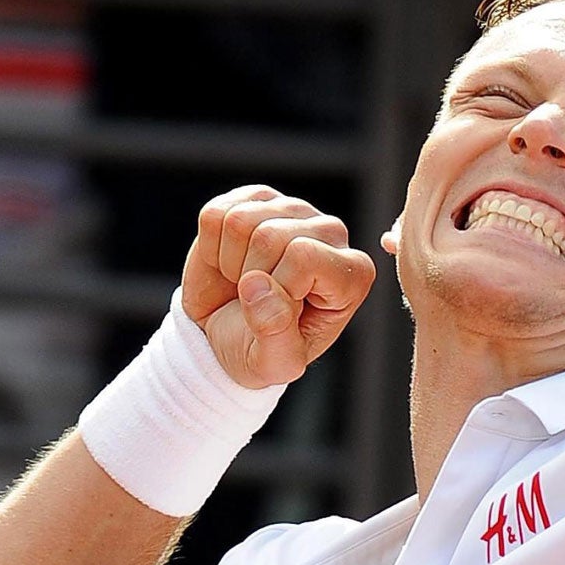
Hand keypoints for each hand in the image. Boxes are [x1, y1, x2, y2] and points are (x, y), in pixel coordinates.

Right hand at [183, 186, 375, 388]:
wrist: (224, 338)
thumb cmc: (260, 350)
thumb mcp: (274, 363)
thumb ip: (274, 333)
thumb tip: (256, 285)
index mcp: (352, 273)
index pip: (303, 257)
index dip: (277, 290)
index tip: (279, 314)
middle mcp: (331, 233)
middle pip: (270, 236)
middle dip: (249, 277)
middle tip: (257, 300)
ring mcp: (294, 211)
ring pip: (241, 220)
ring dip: (230, 262)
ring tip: (246, 283)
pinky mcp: (257, 201)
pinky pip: (217, 213)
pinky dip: (211, 247)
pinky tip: (232, 263)